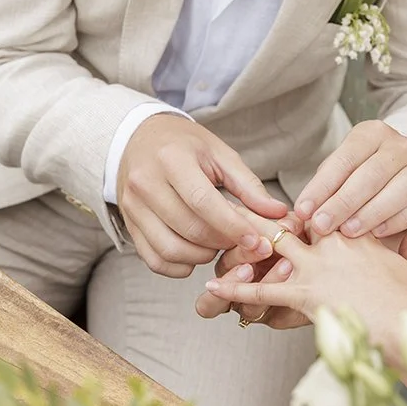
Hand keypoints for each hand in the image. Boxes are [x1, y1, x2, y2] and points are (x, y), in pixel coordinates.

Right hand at [117, 114, 290, 277]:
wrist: (139, 139)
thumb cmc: (186, 145)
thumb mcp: (220, 154)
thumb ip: (249, 185)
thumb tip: (278, 213)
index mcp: (172, 160)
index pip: (203, 202)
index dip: (232, 226)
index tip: (256, 240)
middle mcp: (146, 184)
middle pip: (189, 228)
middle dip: (223, 242)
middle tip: (244, 243)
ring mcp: (133, 207)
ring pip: (169, 249)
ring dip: (202, 257)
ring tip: (220, 245)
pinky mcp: (129, 224)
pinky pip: (153, 258)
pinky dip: (178, 266)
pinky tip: (197, 255)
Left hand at [200, 224, 406, 337]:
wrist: (404, 319)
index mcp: (357, 235)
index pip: (324, 217)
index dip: (307, 214)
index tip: (291, 212)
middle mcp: (332, 245)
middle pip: (292, 224)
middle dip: (267, 218)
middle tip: (241, 208)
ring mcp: (315, 268)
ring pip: (271, 248)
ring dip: (245, 244)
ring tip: (219, 236)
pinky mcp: (303, 294)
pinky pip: (262, 291)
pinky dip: (236, 290)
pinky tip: (214, 287)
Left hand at [294, 120, 406, 238]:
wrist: (402, 166)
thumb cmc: (361, 169)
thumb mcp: (341, 166)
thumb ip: (326, 186)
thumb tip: (306, 213)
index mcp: (372, 133)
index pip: (345, 159)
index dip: (322, 187)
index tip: (304, 211)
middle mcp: (400, 146)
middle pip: (371, 175)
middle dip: (343, 203)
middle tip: (322, 226)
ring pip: (398, 191)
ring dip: (370, 214)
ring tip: (348, 232)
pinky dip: (395, 222)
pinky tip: (376, 233)